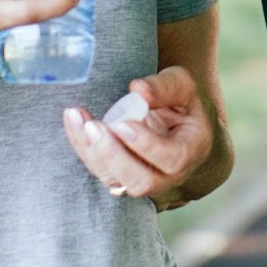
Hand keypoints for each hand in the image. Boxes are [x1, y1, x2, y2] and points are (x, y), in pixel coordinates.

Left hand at [62, 67, 212, 208]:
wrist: (174, 118)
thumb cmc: (182, 100)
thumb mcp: (182, 84)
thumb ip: (164, 86)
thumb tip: (138, 89)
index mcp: (192, 149)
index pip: (172, 159)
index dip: (147, 146)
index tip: (123, 125)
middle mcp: (169, 174)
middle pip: (141, 182)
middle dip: (114, 156)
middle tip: (94, 126)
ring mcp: (143, 179)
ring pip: (116, 180)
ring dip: (92, 152)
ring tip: (77, 118)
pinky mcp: (121, 175)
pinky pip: (100, 169)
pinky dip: (83, 146)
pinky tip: (74, 120)